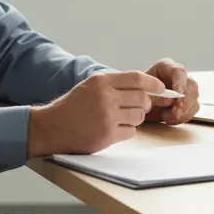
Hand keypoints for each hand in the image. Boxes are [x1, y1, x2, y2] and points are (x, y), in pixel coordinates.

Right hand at [26, 70, 165, 157]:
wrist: (51, 127)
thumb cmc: (73, 106)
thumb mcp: (90, 86)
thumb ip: (115, 84)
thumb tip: (146, 87)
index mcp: (101, 81)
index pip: (137, 79)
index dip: (153, 83)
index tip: (161, 88)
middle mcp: (105, 97)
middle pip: (142, 99)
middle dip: (143, 104)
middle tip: (136, 107)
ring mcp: (107, 117)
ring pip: (139, 116)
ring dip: (134, 118)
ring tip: (119, 118)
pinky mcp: (107, 135)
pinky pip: (131, 132)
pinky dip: (126, 131)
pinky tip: (113, 129)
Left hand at [143, 58, 200, 125]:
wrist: (136, 105)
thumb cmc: (137, 95)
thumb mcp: (140, 94)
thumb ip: (154, 95)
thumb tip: (170, 100)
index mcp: (166, 67)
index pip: (178, 71)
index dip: (180, 82)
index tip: (178, 93)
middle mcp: (178, 76)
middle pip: (191, 85)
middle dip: (185, 100)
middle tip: (175, 111)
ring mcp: (185, 89)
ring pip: (195, 97)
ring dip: (183, 110)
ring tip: (166, 117)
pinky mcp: (188, 101)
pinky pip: (193, 109)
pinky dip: (183, 117)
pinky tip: (169, 119)